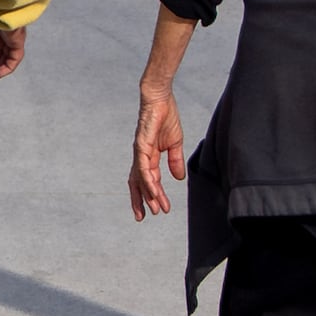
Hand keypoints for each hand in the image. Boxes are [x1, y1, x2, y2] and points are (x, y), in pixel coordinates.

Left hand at [129, 82, 186, 220]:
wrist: (160, 98)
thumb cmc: (165, 117)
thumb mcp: (175, 143)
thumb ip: (175, 161)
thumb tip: (178, 178)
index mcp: (148, 156)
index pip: (150, 180)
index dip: (155, 195)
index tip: (162, 209)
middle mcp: (140, 156)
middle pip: (137, 183)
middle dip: (140, 200)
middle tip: (143, 217)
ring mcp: (139, 151)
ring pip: (140, 178)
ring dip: (147, 195)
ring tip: (153, 209)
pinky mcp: (141, 145)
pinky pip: (143, 167)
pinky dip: (148, 180)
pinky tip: (153, 191)